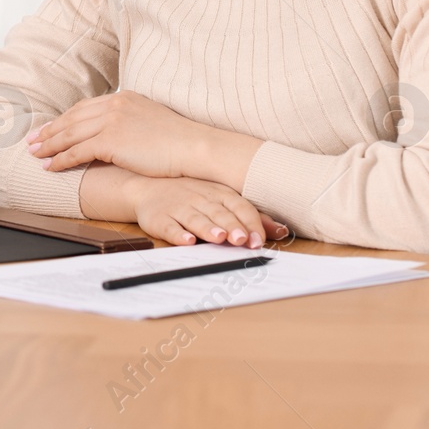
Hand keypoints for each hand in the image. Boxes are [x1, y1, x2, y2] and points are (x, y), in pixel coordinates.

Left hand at [28, 90, 260, 187]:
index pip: (84, 108)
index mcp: (122, 98)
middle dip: (49, 130)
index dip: (64, 119)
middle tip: (32, 140)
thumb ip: (130, 122)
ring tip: (34, 154)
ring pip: (70, 134)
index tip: (50, 128)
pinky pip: (78, 151)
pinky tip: (50, 167)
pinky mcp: (111, 140)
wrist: (195, 147)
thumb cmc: (179, 141)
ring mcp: (111, 121)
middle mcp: (114, 105)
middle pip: (72, 118)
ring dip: (49, 145)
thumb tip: (120, 133)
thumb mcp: (151, 121)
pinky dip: (61, 160)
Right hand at [126, 175, 289, 248]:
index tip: (258, 239)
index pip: (239, 207)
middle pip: (219, 214)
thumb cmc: (191, 196)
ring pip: (196, 219)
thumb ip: (251, 217)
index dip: (249, 223)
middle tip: (242, 239)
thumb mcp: (222, 201)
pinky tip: (187, 240)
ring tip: (219, 238)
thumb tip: (282, 231)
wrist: (146, 188)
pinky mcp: (159, 218)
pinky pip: (169, 226)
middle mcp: (200, 199)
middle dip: (232, 226)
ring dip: (208, 228)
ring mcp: (178, 207)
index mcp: (219, 194)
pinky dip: (178, 234)